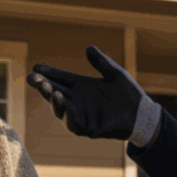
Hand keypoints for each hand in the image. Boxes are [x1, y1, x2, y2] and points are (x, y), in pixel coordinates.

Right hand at [27, 46, 159, 143]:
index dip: (48, 73)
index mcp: (81, 86)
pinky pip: (73, 123)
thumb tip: (89, 48)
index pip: (59, 78)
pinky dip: (68, 114)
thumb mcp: (115, 73)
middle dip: (42, 86)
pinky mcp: (88, 128)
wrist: (142, 114)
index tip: (36, 67)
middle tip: (33, 78)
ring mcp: (81, 115)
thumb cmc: (129, 93)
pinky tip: (65, 104)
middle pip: (54, 93)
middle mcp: (77, 100)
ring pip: (60, 109)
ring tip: (50, 90)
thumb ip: (102, 62)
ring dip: (53, 101)